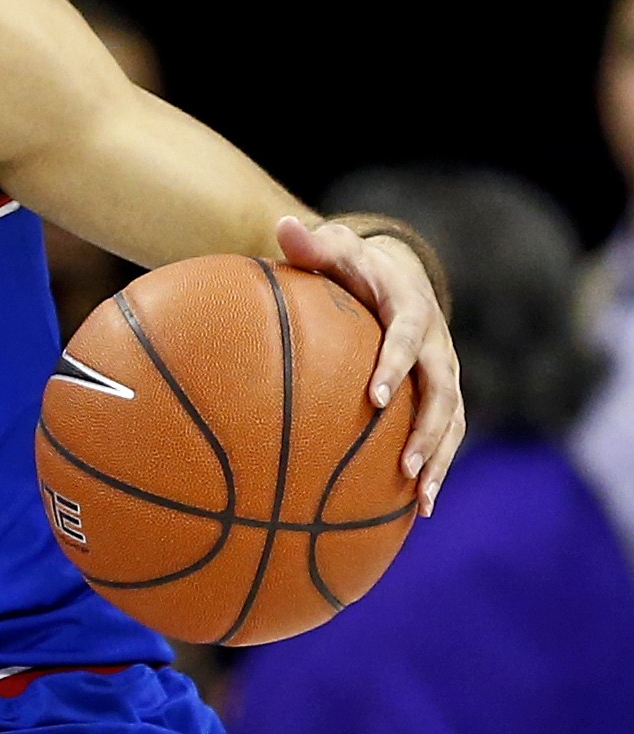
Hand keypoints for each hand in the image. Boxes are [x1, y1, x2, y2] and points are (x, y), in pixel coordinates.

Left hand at [277, 215, 463, 513]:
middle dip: (427, 429)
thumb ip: (310, 244)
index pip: (408, 335)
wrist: (393, 272)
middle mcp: (437, 341)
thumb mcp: (332, 248)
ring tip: (422, 499)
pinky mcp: (442, 393)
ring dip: (439, 458)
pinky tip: (418, 508)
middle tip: (404, 465)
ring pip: (452, 419)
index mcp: (410, 307)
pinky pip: (445, 434)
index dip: (396, 365)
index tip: (375, 399)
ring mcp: (444, 371)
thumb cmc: (350, 264)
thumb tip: (281, 225)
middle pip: (443, 389)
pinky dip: (436, 467)